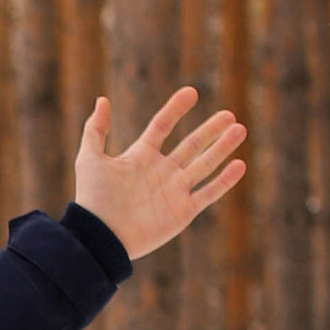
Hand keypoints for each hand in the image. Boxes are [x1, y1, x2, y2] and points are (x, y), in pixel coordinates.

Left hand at [71, 88, 246, 259]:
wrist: (101, 236)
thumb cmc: (93, 198)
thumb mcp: (90, 159)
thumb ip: (96, 130)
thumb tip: (103, 99)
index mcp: (140, 156)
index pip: (162, 126)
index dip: (175, 109)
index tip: (191, 92)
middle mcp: (160, 171)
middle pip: (191, 145)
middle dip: (210, 130)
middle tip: (229, 115)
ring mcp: (173, 191)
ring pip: (204, 165)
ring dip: (222, 148)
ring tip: (239, 130)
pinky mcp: (182, 212)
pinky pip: (208, 193)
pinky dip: (224, 181)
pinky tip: (240, 164)